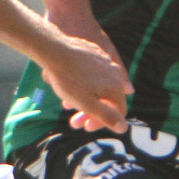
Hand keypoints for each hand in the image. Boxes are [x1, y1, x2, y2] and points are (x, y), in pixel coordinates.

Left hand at [41, 4, 131, 133]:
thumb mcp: (88, 104)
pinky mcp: (94, 53)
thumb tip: (124, 128)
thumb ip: (107, 117)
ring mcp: (105, 62)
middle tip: (74, 122)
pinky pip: (93, 74)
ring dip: (85, 100)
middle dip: (91, 114)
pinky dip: (84, 84)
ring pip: (99, 87)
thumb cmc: (70, 80)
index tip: (87, 127)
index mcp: (116, 87)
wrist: (55, 50)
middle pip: (108, 100)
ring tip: (67, 104)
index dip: (104, 123)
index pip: (119, 111)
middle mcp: (115, 73)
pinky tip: (70, 86)